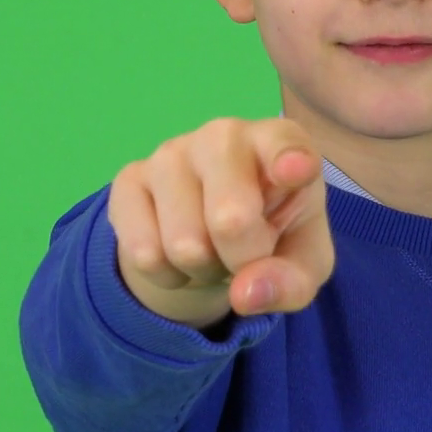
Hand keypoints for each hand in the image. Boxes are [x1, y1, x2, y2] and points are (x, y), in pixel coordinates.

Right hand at [107, 116, 335, 330]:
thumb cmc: (272, 234)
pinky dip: (166, 275)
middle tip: (244, 254)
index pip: (285, 144)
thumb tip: (245, 295)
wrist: (214, 231)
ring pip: (183, 245)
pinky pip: (143, 252)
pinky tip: (175, 252)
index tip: (296, 170)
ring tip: (212, 250)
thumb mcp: (302, 265)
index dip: (289, 159)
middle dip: (240, 260)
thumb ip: (291, 282)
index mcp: (279, 143)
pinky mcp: (129, 179)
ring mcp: (170, 153)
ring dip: (201, 270)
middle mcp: (223, 136)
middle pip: (230, 218)